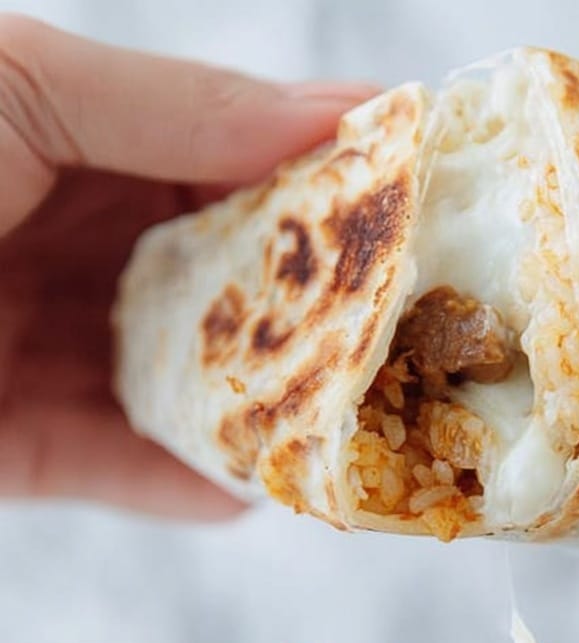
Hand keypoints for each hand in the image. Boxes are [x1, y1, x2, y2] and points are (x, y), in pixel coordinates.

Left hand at [0, 16, 372, 517]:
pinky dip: (168, 481)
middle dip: (290, 305)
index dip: (308, 171)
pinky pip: (95, 460)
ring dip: (240, 405)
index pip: (204, 152)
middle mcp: (26, 233)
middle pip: (192, 275)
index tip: (414, 195)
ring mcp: (6, 340)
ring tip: (335, 426)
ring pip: (155, 377)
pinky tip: (237, 493)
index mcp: (37, 133)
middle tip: (394, 329)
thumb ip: (172, 103)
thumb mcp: (12, 91)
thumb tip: (333, 114)